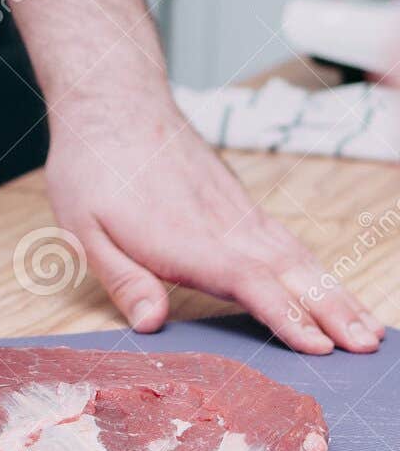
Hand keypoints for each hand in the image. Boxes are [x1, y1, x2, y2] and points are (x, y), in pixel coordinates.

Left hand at [45, 97, 383, 353]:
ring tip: (368, 330)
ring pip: (297, 258)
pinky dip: (317, 269)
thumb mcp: (82, 227)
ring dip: (334, 293)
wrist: (115, 104)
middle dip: (331, 311)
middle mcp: (223, 227)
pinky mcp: (240, 205)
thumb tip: (151, 323)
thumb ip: (121, 277)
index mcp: (185, 238)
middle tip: (368, 346)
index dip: (284, 315)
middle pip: (288, 273)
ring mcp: (237, 214)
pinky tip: (331, 289)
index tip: (318, 346)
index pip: (248, 282)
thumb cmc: (93, 167)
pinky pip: (287, 242)